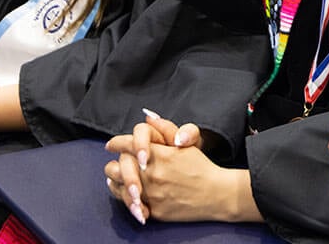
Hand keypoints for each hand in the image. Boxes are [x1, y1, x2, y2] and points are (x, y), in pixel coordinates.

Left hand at [104, 110, 254, 223]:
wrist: (216, 195)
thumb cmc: (202, 167)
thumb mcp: (187, 144)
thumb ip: (165, 128)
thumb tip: (148, 117)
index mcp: (158, 154)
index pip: (126, 145)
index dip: (116, 143)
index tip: (112, 144)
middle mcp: (151, 174)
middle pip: (116, 167)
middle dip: (114, 163)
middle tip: (115, 163)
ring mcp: (151, 193)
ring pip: (118, 187)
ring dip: (117, 181)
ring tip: (118, 178)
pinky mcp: (153, 210)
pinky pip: (130, 204)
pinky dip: (127, 198)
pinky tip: (130, 193)